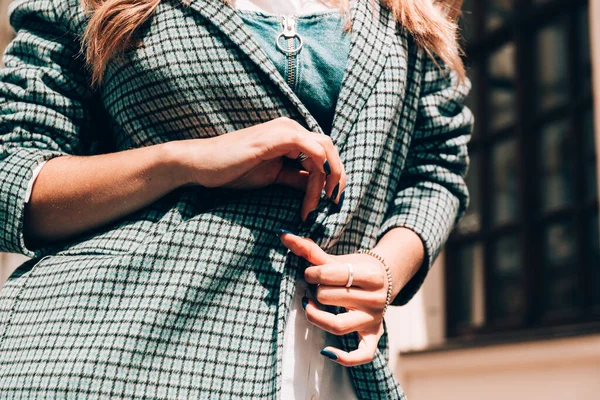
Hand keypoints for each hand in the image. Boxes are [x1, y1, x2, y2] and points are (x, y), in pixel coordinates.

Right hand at [178, 117, 346, 220]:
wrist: (203, 164)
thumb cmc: (234, 170)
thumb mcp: (274, 176)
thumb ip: (297, 178)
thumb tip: (319, 189)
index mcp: (291, 135)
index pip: (323, 152)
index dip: (331, 178)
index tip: (329, 204)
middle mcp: (290, 127)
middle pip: (329, 148)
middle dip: (337, 177)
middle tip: (334, 203)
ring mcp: (283, 130)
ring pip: (324, 148)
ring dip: (328, 178)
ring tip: (318, 204)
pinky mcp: (275, 138)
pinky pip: (310, 149)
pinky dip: (319, 170)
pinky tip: (314, 193)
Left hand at [279, 231, 390, 366]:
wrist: (383, 279)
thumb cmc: (354, 268)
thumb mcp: (337, 258)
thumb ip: (309, 249)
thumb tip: (282, 234)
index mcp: (371, 275)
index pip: (333, 274)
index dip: (313, 273)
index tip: (310, 273)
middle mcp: (376, 299)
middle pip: (330, 298)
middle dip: (316, 291)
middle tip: (314, 288)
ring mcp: (375, 320)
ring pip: (338, 326)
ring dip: (316, 317)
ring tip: (308, 307)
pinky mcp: (374, 337)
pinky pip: (362, 355)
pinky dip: (344, 357)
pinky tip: (325, 350)